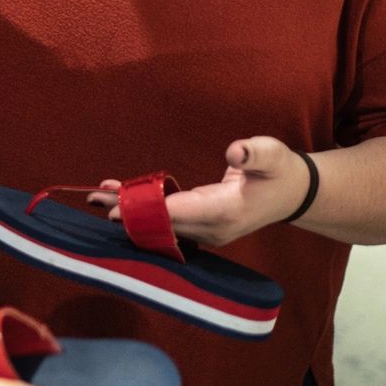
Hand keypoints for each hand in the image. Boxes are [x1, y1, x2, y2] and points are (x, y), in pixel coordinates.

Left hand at [90, 137, 308, 248]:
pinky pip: (167, 222)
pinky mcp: (201, 229)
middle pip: (162, 223)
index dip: (144, 211)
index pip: (176, 214)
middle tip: (94, 197)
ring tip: (97, 195)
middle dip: (128, 211)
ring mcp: (206, 233)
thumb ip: (254, 153)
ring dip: (130, 211)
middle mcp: (212, 229)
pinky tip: (121, 196)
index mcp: (225, 212)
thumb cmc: (280, 170)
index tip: (114, 208)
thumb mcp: (272, 154)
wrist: (292, 193)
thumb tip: (234, 152)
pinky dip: (143, 210)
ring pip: (161, 225)